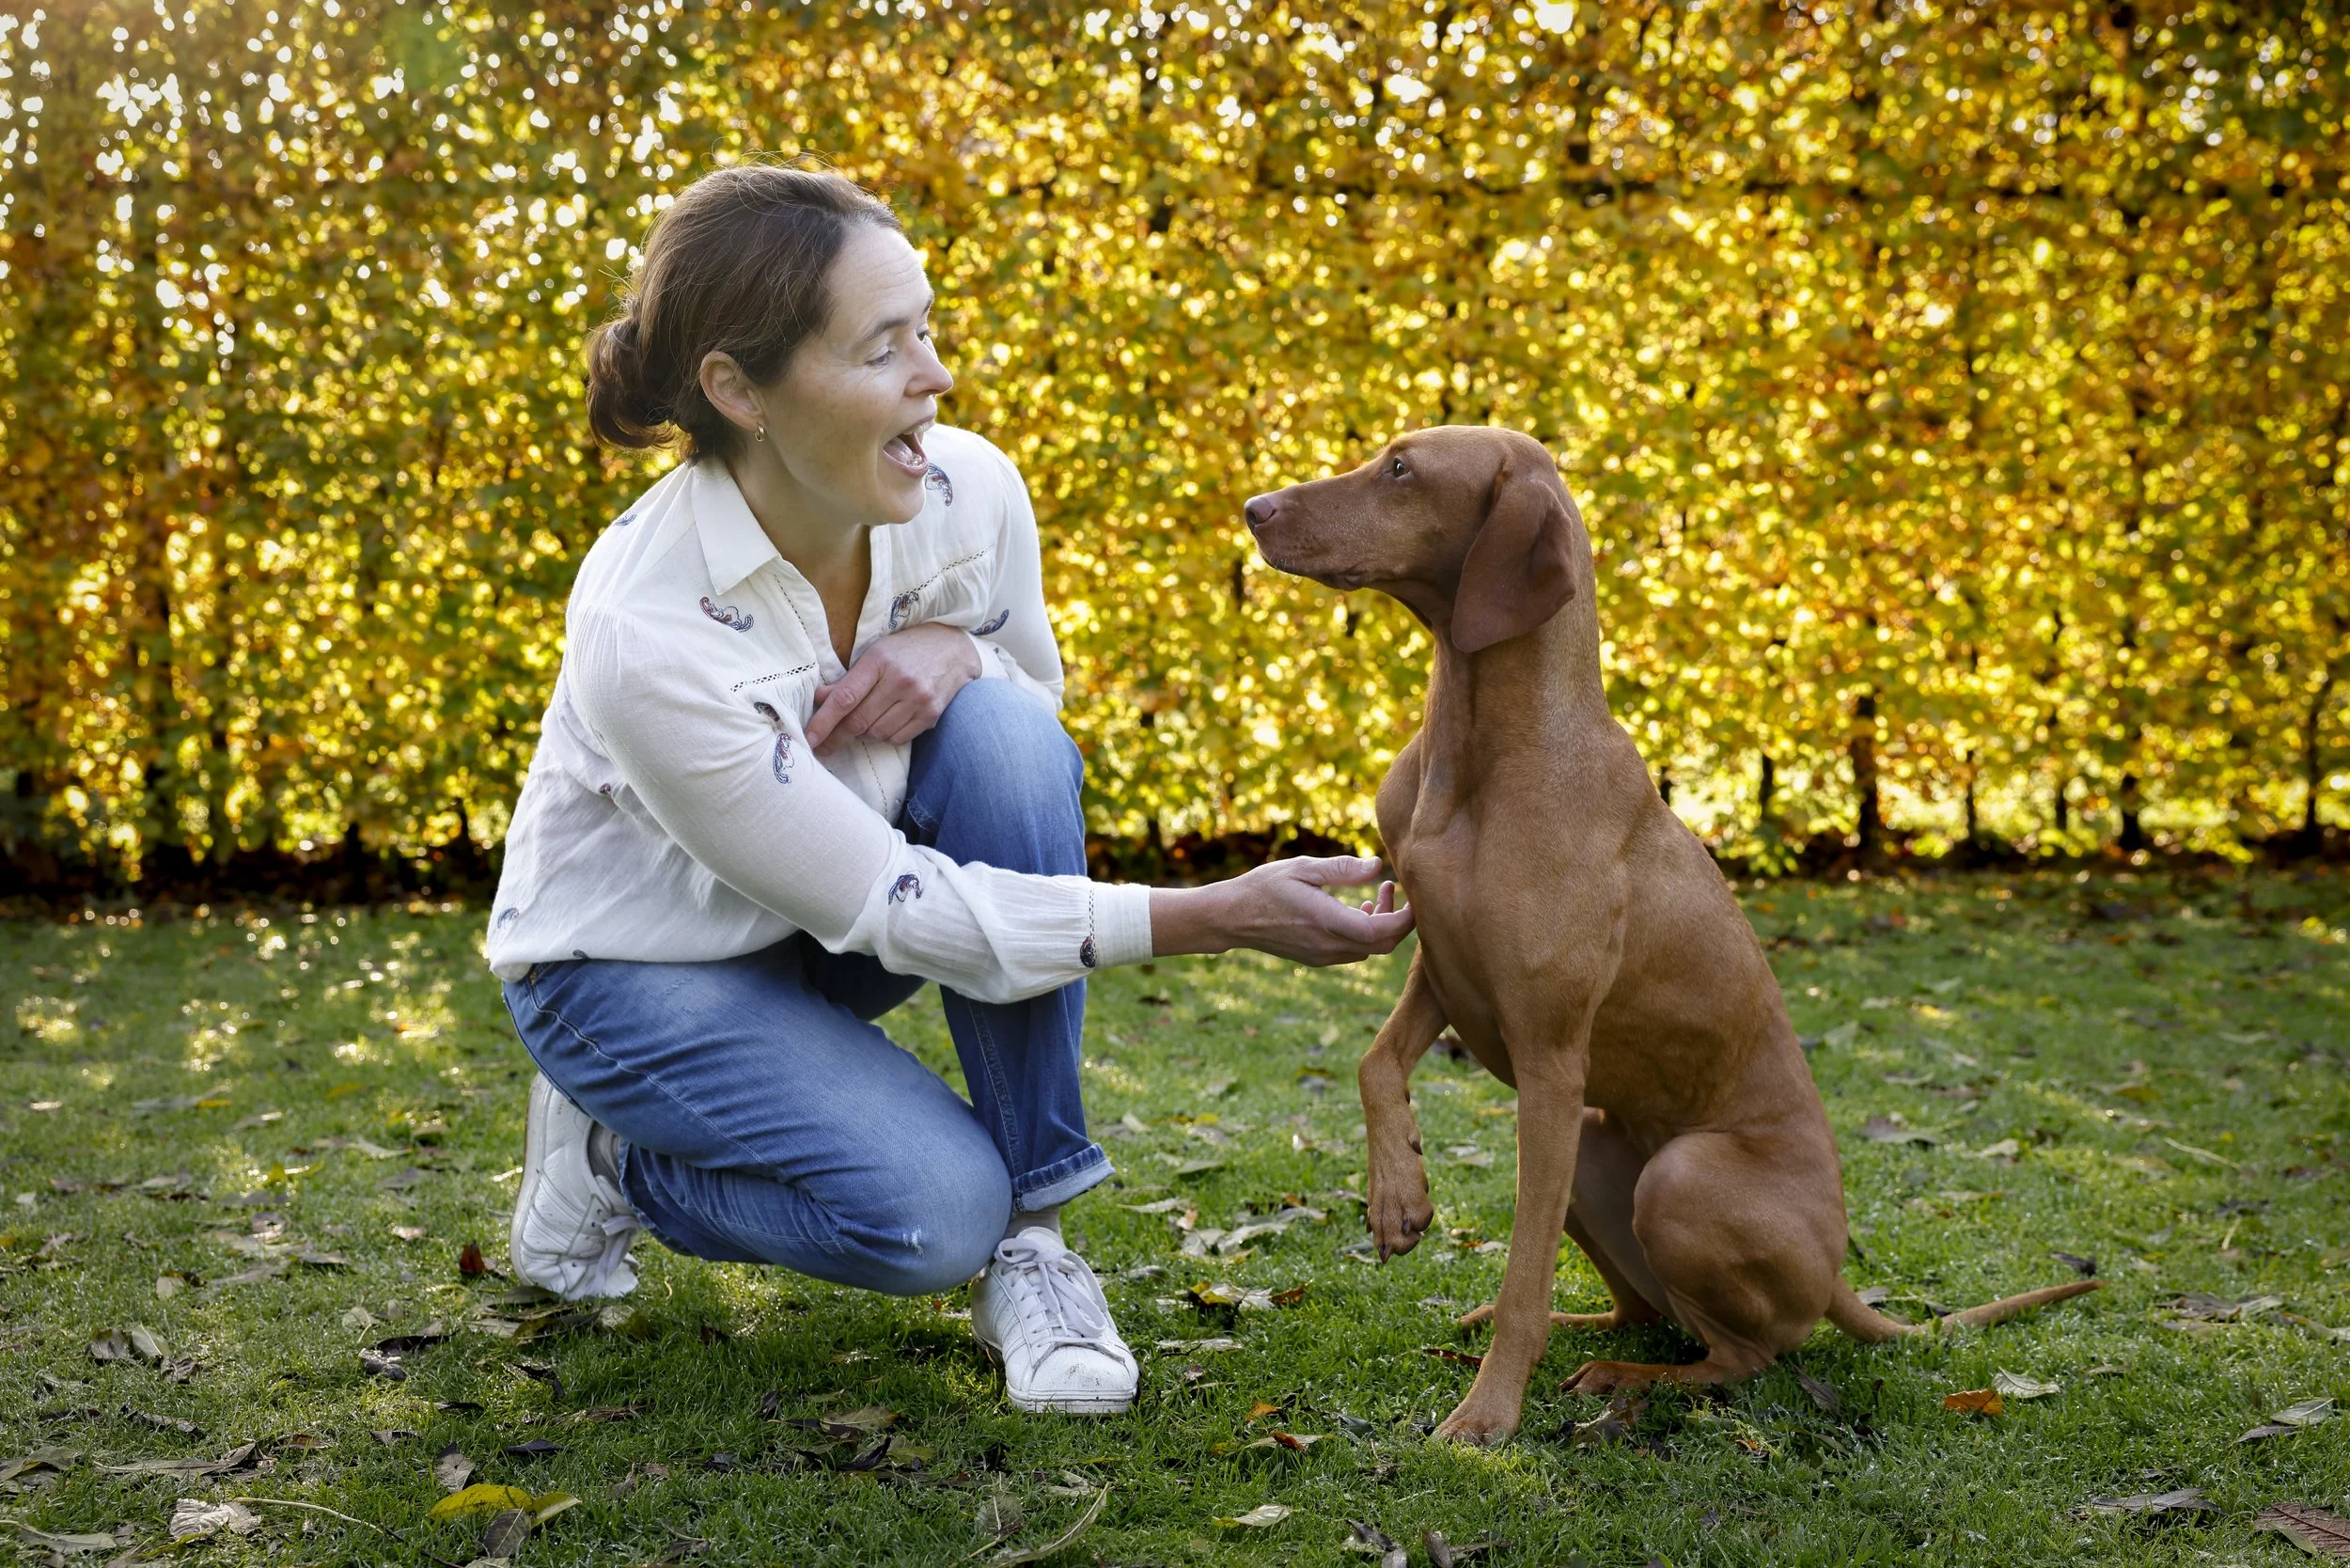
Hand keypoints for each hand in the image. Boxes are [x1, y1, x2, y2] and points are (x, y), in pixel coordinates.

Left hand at [806, 622, 981, 752]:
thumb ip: (849, 679)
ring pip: (877, 733)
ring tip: (865, 721)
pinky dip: (885, 736)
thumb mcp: (876, 654)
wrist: (954, 649)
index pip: (845, 698)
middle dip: (837, 736)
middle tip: (823, 745)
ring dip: (864, 733)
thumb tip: (819, 699)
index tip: (810, 738)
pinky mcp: (931, 715)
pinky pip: (897, 738)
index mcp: (880, 661)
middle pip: (859, 721)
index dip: (824, 721)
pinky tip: (885, 722)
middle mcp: (900, 682)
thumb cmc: (908, 649)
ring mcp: (918, 700)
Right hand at [1151, 854, 1413, 963]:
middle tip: (1389, 889)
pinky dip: (1364, 934)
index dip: (1405, 918)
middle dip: (1397, 920)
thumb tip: (1377, 867)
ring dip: (1380, 927)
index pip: (1382, 931)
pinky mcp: (1316, 959)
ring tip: (1371, 895)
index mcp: (1327, 922)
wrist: (1232, 918)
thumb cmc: (1265, 886)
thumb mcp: (1303, 868)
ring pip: (1369, 950)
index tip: (1408, 894)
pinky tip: (1354, 911)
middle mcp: (1328, 946)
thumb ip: (1343, 869)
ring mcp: (1322, 956)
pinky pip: (1353, 952)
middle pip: (1383, 945)